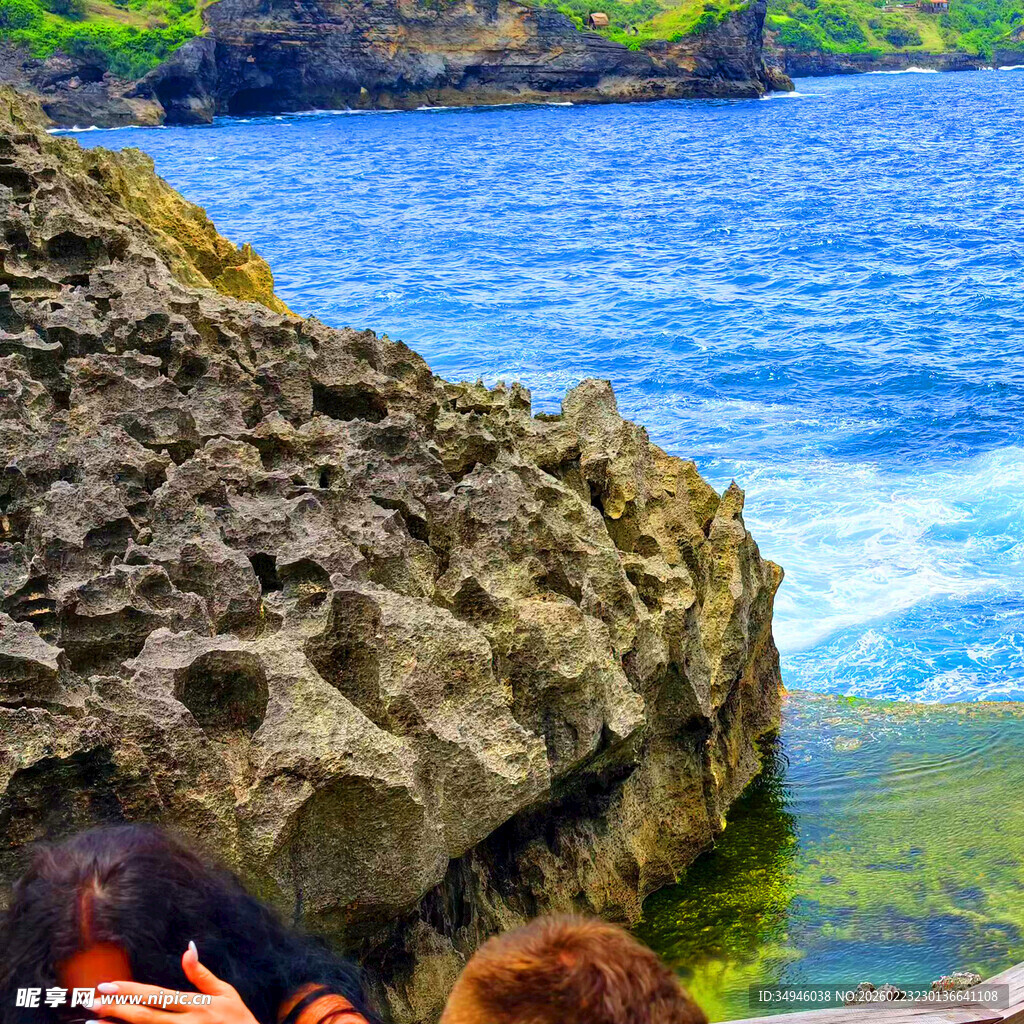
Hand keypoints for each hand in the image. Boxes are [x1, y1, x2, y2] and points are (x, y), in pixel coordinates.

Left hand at [91, 943, 258, 1023]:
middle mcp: (186, 1023)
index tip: (107, 985)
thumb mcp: (226, 993)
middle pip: (145, 1016)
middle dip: (116, 1008)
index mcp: (196, 1004)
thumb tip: (188, 949)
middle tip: (91, 1001)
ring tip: (93, 1021)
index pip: (156, 995)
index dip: (130, 990)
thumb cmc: (239, 1020)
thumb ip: (202, 975)